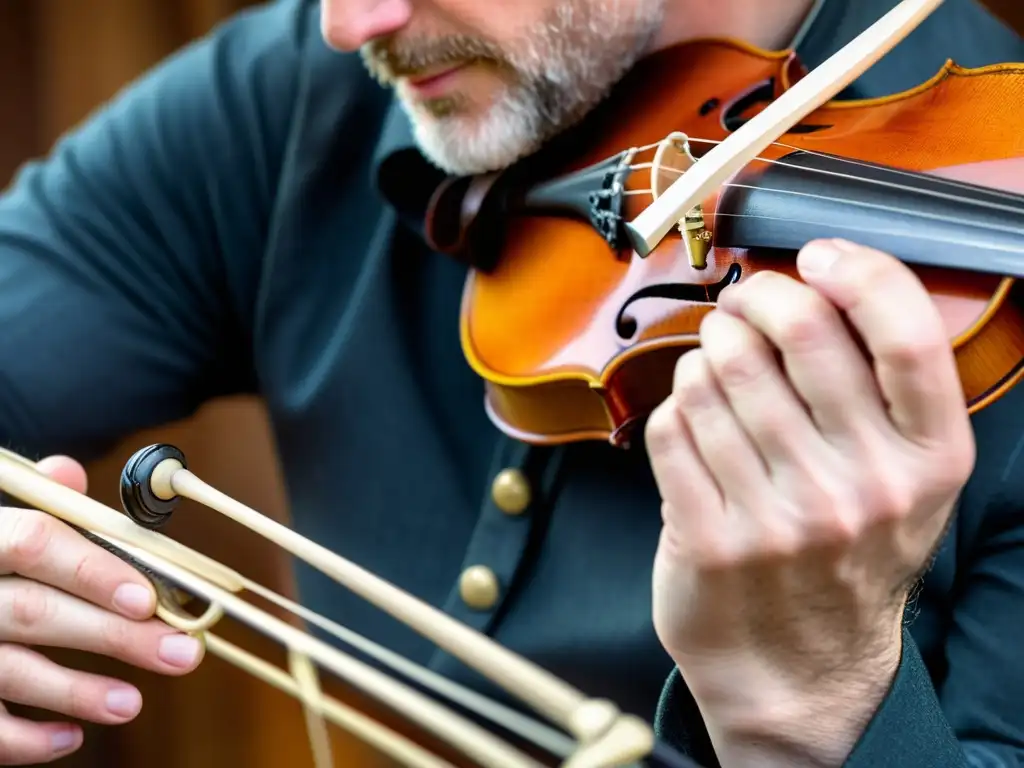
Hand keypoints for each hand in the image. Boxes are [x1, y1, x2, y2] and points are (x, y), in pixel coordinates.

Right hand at [0, 455, 204, 763]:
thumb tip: (70, 472)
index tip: (148, 599)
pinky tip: (71, 738)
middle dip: (114, 635)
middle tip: (182, 654)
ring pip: (10, 671)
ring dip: (77, 691)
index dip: (93, 570)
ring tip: (132, 704)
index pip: (34, 542)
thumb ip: (32, 503)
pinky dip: (24, 738)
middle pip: (36, 612)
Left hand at [644, 238, 974, 764]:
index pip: (905, 334)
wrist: (799, 669)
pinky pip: (672, 424)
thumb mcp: (904, 484)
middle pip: (796, 333)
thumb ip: (881, 392)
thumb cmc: (846, 558)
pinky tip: (694, 426)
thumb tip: (817, 284)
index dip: (857, 270)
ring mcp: (783, 516)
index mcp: (926, 461)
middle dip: (756, 300)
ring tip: (716, 375)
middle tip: (743, 309)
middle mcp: (863, 486)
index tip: (816, 256)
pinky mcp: (710, 536)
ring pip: (718, 371)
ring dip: (706, 358)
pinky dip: (675, 409)